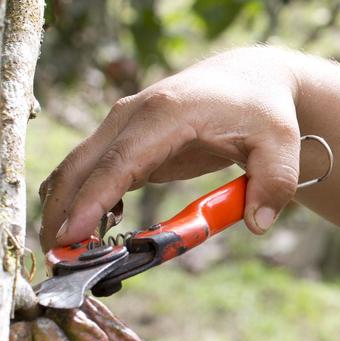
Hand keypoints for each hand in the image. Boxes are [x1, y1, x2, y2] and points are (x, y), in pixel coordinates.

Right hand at [38, 45, 306, 247]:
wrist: (249, 81)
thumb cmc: (263, 111)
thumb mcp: (281, 144)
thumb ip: (274, 183)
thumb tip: (257, 223)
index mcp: (167, 114)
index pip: (120, 161)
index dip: (92, 199)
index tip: (73, 235)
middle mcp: (133, 115)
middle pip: (82, 165)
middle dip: (63, 211)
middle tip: (58, 259)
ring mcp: (122, 127)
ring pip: (77, 169)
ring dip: (64, 209)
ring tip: (65, 254)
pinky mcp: (124, 143)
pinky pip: (91, 174)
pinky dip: (80, 202)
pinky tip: (88, 234)